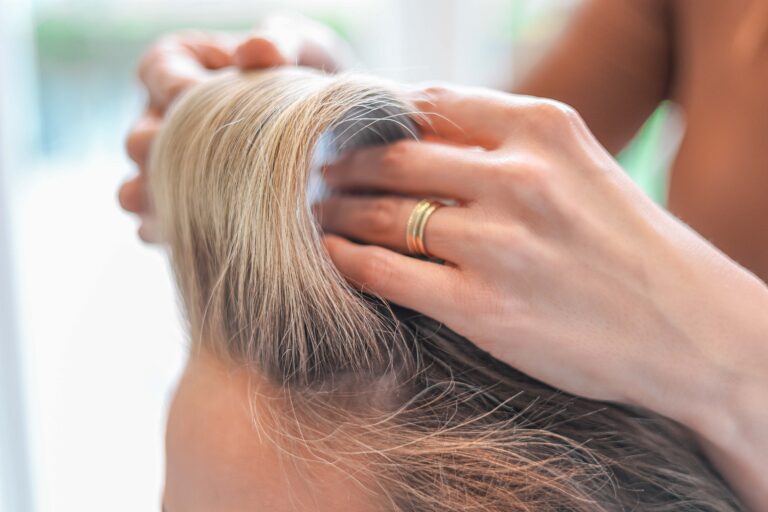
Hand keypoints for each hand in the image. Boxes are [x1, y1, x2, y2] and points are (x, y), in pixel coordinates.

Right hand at [120, 15, 351, 240]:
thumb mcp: (305, 51)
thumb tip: (256, 49)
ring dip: (152, 199)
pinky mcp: (187, 212)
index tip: (199, 96)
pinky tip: (188, 240)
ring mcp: (172, 171)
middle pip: (140, 138)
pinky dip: (169, 233)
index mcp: (182, 68)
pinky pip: (160, 227)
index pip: (158, 70)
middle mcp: (165, 120)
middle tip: (184, 159)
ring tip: (171, 208)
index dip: (172, 86)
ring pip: (138, 187)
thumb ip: (284, 42)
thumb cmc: (309, 81)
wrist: (336, 141)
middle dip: (157, 151)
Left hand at [318, 84, 767, 506]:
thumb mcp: (578, 165)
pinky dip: (348, 260)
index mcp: (543, 128)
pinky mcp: (482, 307)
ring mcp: (498, 244)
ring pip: (383, 214)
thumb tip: (418, 130)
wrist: (685, 330)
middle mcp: (519, 178)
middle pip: (394, 157)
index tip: (350, 132)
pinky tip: (333, 255)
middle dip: (345, 163)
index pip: (430, 104)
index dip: (377, 119)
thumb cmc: (626, 244)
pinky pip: (386, 273)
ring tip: (318, 212)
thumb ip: (505, 140)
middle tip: (317, 172)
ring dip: (339, 211)